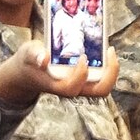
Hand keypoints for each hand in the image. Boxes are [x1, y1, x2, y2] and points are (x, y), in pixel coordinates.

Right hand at [0, 40, 120, 109]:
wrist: (30, 72)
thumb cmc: (29, 62)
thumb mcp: (27, 53)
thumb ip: (34, 54)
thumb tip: (44, 58)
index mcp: (57, 86)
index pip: (72, 87)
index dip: (80, 75)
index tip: (83, 57)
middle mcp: (73, 88)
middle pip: (99, 91)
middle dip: (110, 74)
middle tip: (110, 51)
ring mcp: (81, 85)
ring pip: (104, 86)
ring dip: (111, 69)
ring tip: (109, 49)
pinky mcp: (86, 79)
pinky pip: (103, 76)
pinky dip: (108, 65)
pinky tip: (104, 48)